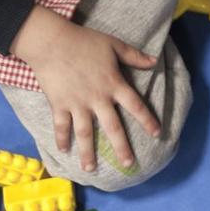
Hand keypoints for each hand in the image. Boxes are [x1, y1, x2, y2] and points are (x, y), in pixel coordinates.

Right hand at [12, 6, 161, 171]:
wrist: (51, 42)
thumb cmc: (84, 41)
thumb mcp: (113, 45)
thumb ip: (134, 56)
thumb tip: (154, 61)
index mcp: (114, 84)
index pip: (136, 106)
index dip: (148, 120)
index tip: (158, 134)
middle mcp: (98, 98)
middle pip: (113, 127)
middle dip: (121, 147)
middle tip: (128, 164)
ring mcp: (77, 104)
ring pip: (85, 133)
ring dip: (88, 152)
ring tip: (90, 169)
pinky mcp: (59, 104)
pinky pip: (61, 125)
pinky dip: (61, 138)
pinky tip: (64, 150)